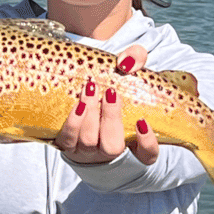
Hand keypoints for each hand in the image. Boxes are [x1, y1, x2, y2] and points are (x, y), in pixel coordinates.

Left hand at [56, 47, 158, 165]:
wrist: (84, 92)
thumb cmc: (111, 86)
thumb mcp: (126, 69)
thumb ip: (135, 59)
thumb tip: (127, 62)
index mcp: (132, 140)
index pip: (147, 154)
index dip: (147, 144)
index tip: (141, 121)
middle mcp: (109, 150)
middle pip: (112, 147)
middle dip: (111, 119)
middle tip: (111, 93)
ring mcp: (87, 149)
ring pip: (88, 142)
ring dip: (90, 115)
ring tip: (90, 90)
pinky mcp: (67, 144)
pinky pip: (67, 140)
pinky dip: (73, 123)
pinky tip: (78, 105)